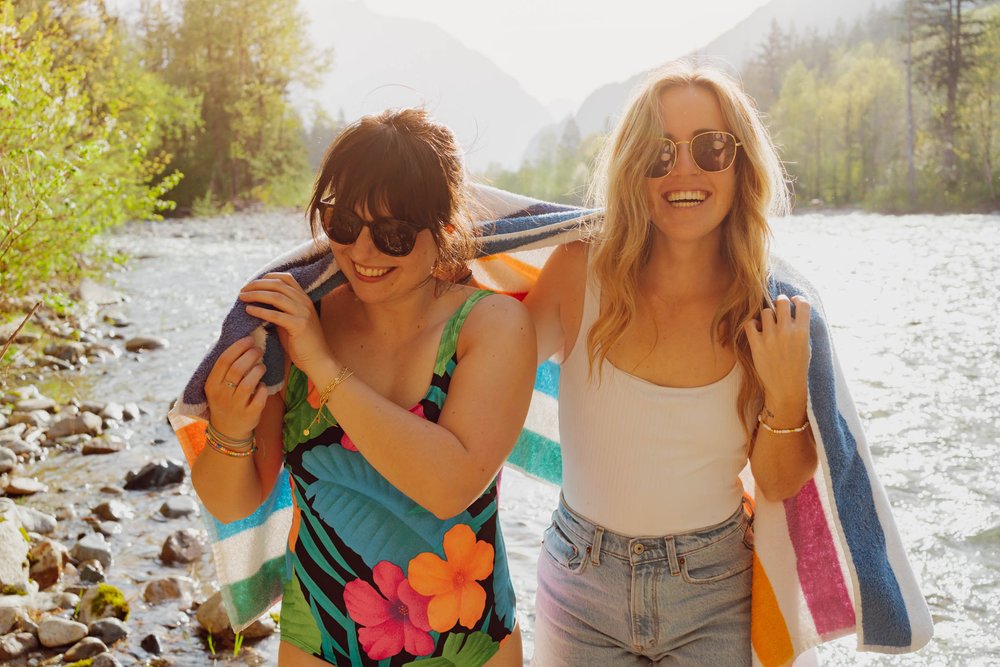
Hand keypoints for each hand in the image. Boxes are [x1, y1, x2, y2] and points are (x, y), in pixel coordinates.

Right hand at [205, 336, 267, 438]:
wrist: (227, 431)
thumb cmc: (225, 400)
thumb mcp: (218, 386)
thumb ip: (225, 368)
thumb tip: (240, 341)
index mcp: (212, 384)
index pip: (224, 361)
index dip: (238, 347)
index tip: (249, 339)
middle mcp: (221, 395)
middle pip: (237, 369)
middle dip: (250, 356)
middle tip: (258, 350)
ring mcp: (235, 406)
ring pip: (248, 384)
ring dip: (258, 371)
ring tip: (262, 366)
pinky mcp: (249, 415)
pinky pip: (259, 399)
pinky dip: (263, 389)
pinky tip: (263, 386)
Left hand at [239, 272, 330, 372]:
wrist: (319, 360)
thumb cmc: (302, 343)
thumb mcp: (291, 321)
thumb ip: (280, 310)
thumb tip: (258, 303)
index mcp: (304, 299)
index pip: (286, 278)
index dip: (267, 277)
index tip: (253, 284)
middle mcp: (305, 302)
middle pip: (278, 285)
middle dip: (257, 285)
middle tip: (242, 290)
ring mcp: (303, 313)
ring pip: (275, 297)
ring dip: (256, 295)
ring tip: (242, 297)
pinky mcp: (299, 325)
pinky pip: (275, 315)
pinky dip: (260, 311)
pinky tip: (249, 310)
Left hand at [743, 294, 810, 423]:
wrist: (786, 388)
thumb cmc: (798, 367)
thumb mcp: (806, 346)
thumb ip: (801, 328)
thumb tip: (793, 309)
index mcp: (802, 332)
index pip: (803, 304)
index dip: (798, 299)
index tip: (793, 301)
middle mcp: (786, 332)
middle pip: (781, 302)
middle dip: (780, 302)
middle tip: (778, 307)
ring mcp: (770, 338)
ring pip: (765, 312)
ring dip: (766, 315)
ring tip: (768, 324)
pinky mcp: (757, 345)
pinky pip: (749, 324)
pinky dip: (752, 324)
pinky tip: (757, 330)